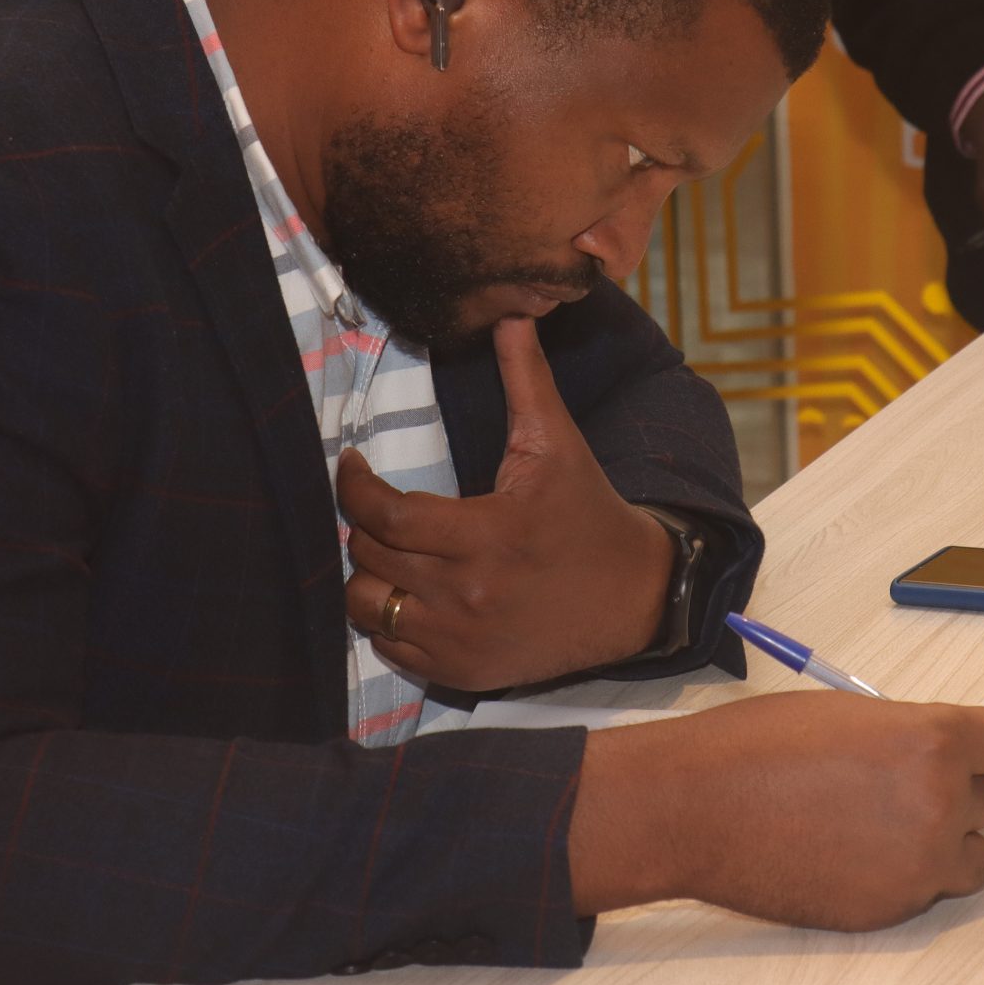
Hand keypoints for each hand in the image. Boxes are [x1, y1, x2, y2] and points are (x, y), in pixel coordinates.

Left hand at [338, 316, 672, 693]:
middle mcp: (467, 593)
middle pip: (368, 557)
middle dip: (362, 525)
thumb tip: (513, 312)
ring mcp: (462, 640)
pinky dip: (388, 622)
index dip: (353, 486)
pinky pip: (391, 650)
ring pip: (368, 607)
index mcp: (485, 533)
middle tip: (376, 506)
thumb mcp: (557, 444)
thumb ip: (525, 378)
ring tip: (385, 552)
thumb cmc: (587, 512)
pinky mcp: (463, 672)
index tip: (351, 466)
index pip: (385, 514)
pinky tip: (407, 593)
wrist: (632, 598)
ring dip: (366, 577)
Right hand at [569, 693, 983, 928]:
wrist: (695, 805)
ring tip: (881, 824)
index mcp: (931, 739)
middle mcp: (940, 802)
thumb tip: (943, 756)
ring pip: (970, 856)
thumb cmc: (757, 744)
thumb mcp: (845, 716)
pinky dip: (902, 873)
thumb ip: (908, 735)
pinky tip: (845, 852)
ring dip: (946, 840)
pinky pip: (922, 888)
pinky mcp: (891, 908)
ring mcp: (918, 863)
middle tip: (929, 780)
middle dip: (973, 788)